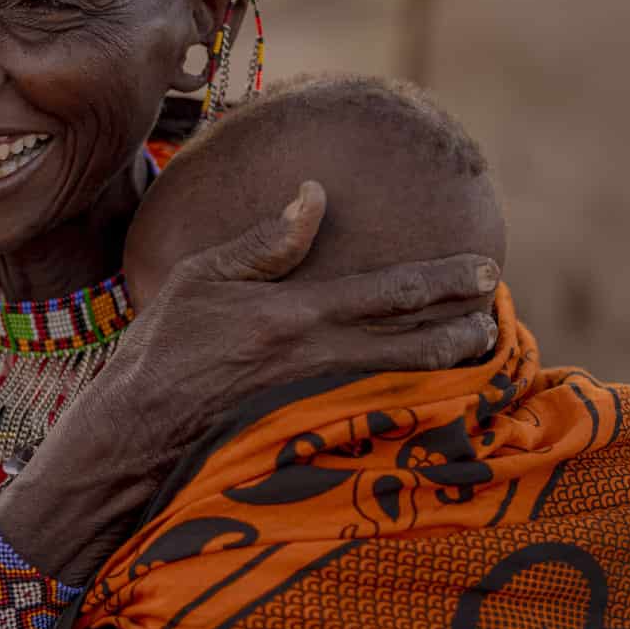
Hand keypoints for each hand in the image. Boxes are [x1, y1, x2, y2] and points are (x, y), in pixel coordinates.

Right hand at [2, 181, 497, 578]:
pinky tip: (433, 397)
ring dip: (445, 365)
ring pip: (401, 380)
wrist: (131, 434)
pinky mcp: (305, 434)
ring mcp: (313, 403)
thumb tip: (315, 194)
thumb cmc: (159, 349)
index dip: (442, 283)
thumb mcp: (201, 278)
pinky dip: (410, 401)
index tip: (485, 272)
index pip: (387, 292)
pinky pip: (373, 413)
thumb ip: (265, 242)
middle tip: (498, 317)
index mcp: (294, 314)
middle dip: (459, 328)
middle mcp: (314, 359)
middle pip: (408, 341)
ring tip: (482, 350)